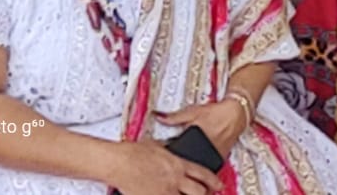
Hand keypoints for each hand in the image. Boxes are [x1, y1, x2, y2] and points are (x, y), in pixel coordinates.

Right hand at [105, 138, 223, 194]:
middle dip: (204, 194)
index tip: (218, 186)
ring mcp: (165, 191)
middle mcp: (175, 179)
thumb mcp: (157, 146)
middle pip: (198, 192)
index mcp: (179, 164)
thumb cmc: (133, 152)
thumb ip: (168, 152)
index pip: (203, 174)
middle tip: (205, 194)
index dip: (213, 181)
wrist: (118, 162)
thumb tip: (170, 151)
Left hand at [159, 98, 246, 159]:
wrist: (236, 112)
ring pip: (198, 163)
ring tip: (191, 150)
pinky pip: (208, 162)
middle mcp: (205, 148)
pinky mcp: (220, 156)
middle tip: (178, 148)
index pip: (178, 151)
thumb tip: (160, 118)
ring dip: (193, 158)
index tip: (166, 148)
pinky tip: (202, 150)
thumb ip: (176, 117)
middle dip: (181, 156)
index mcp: (196, 138)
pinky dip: (203, 158)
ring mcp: (213, 154)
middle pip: (188, 159)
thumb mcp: (193, 111)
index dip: (170, 151)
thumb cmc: (217, 112)